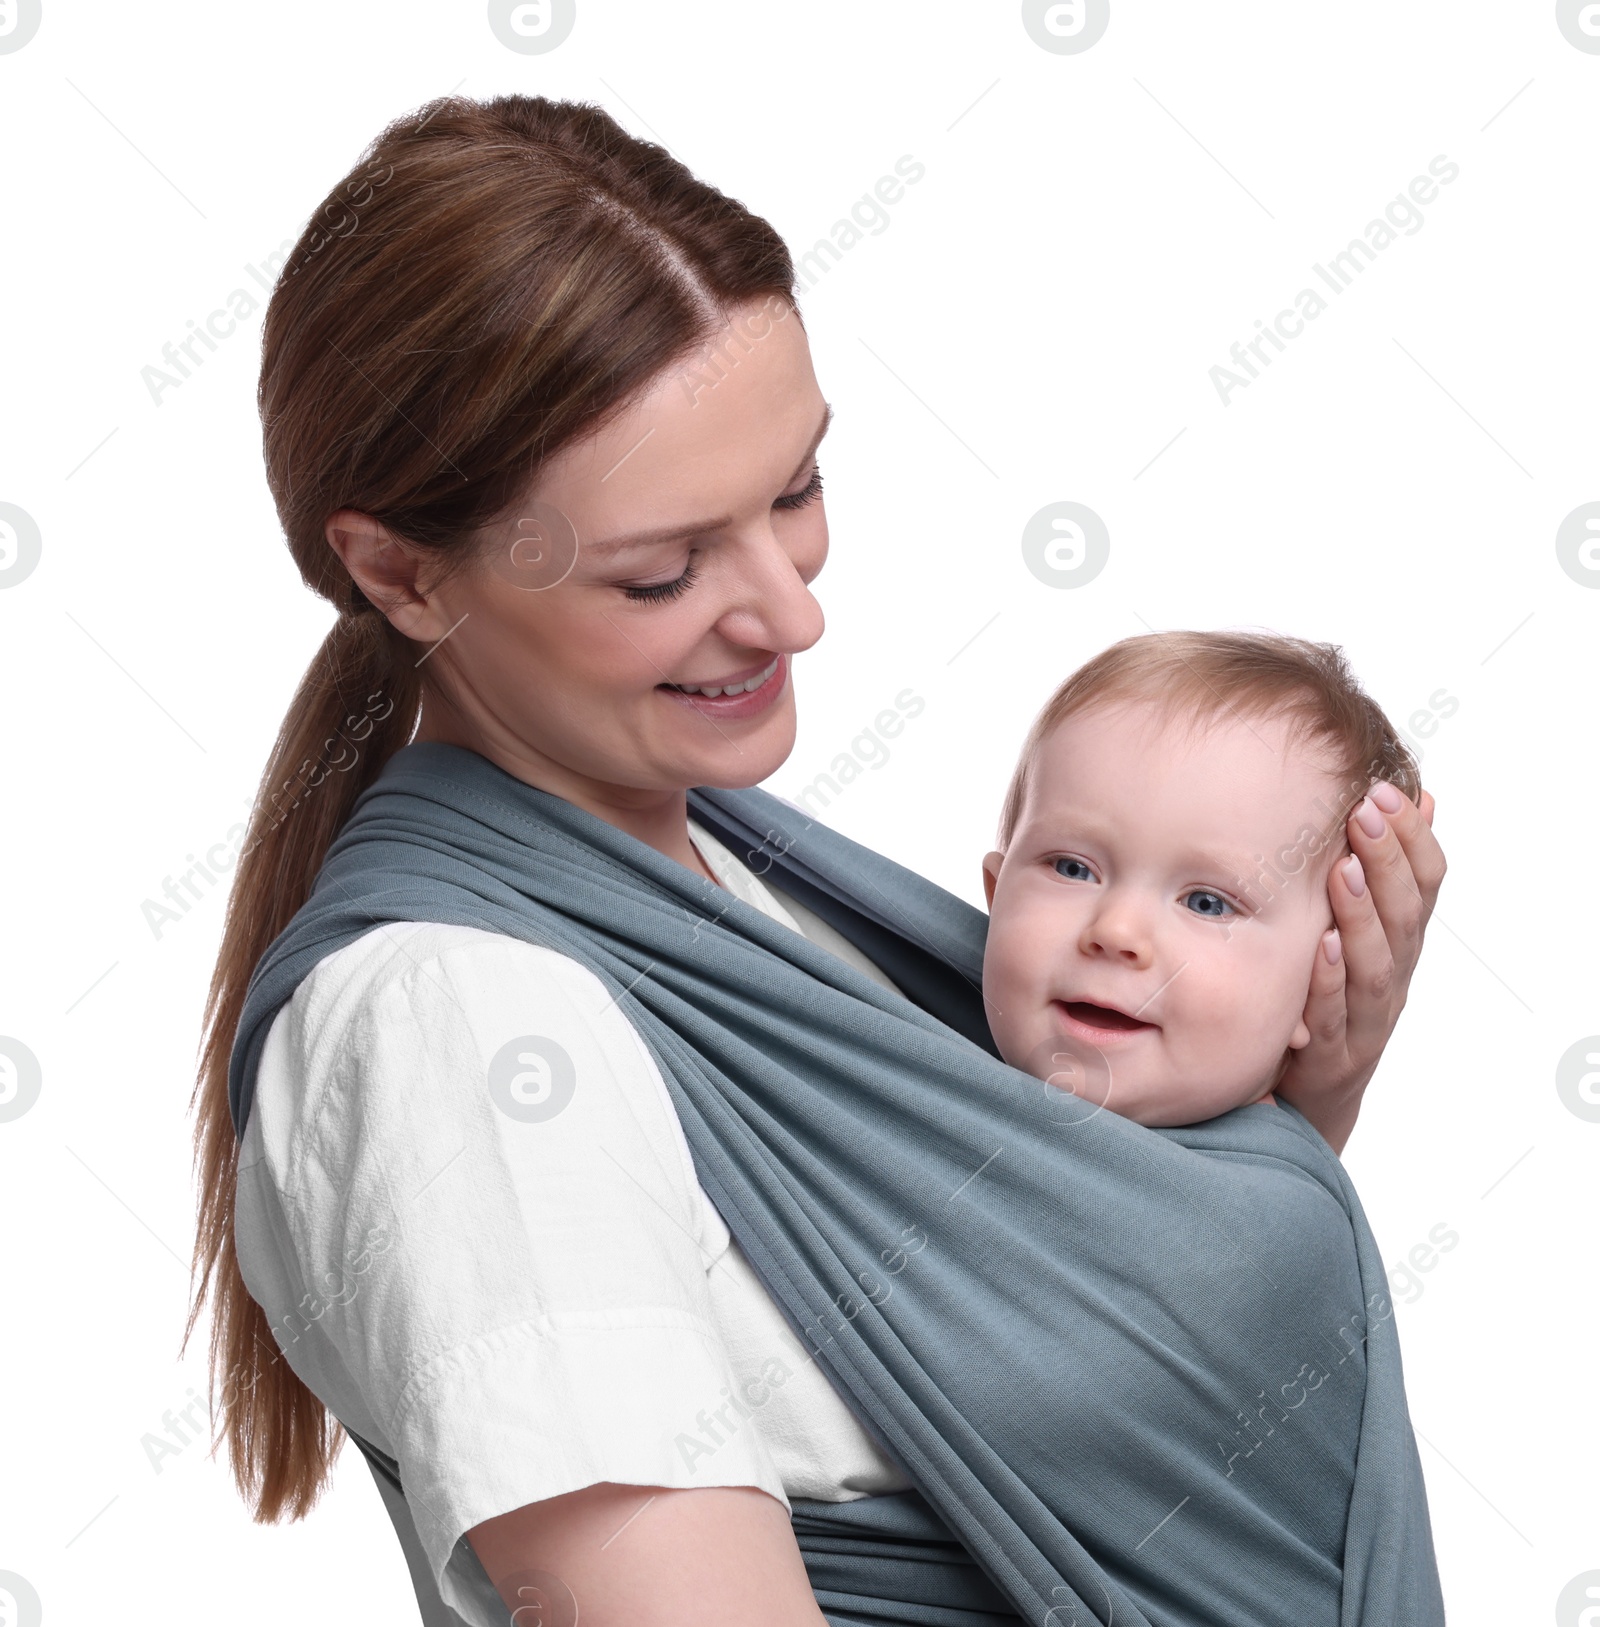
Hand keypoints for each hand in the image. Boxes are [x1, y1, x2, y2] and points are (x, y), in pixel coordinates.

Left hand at [1275, 783, 1445, 1152]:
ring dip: (1362, 915)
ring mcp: (1366, 1019)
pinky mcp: (1332, 1057)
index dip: (1411, 838)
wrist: (1312, 1095)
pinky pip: (1332, 1017)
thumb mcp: (1360, 932)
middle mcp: (1393, 977)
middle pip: (1404, 916)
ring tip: (1347, 870)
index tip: (1385, 790)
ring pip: (1376, 966)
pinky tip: (1322, 948)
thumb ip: (1387, 873)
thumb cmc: (1332, 997)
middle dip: (1389, 861)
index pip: (1425, 885)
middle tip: (1367, 813)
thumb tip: (1421, 799)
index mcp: (1402, 943)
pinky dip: (1329, 983)